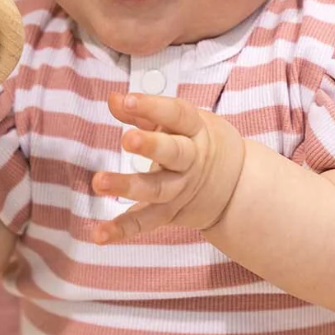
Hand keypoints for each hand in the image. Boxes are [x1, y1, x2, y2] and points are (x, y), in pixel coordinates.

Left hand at [91, 93, 245, 243]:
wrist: (236, 186)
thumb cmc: (197, 143)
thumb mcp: (180, 122)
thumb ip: (143, 112)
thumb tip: (113, 99)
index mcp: (195, 131)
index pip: (177, 115)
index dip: (153, 107)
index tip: (127, 100)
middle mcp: (191, 161)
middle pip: (173, 153)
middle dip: (151, 146)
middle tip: (127, 140)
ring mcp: (180, 190)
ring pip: (156, 189)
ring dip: (127, 186)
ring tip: (99, 182)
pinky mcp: (169, 214)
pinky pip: (144, 222)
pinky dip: (121, 229)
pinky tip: (99, 234)